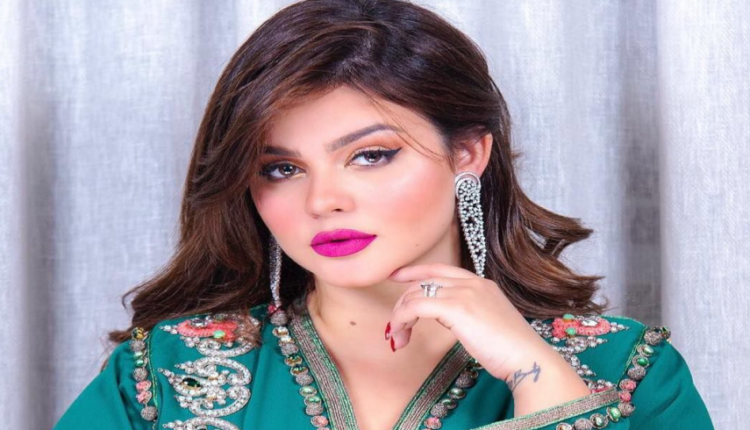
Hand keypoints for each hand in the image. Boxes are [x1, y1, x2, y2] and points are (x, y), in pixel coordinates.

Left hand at [386, 263, 552, 381]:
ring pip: (416, 294)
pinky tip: (402, 335)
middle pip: (423, 282)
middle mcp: (472, 283)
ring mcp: (465, 293)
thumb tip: (450, 319)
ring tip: (399, 338)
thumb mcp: (489, 323)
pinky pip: (416, 306)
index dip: (414, 271)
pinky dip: (402, 319)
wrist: (528, 359)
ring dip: (400, 316)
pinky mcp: (456, 308)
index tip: (396, 277)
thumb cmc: (512, 351)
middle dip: (402, 303)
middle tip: (395, 328)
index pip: (439, 269)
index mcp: (481, 283)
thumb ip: (470, 314)